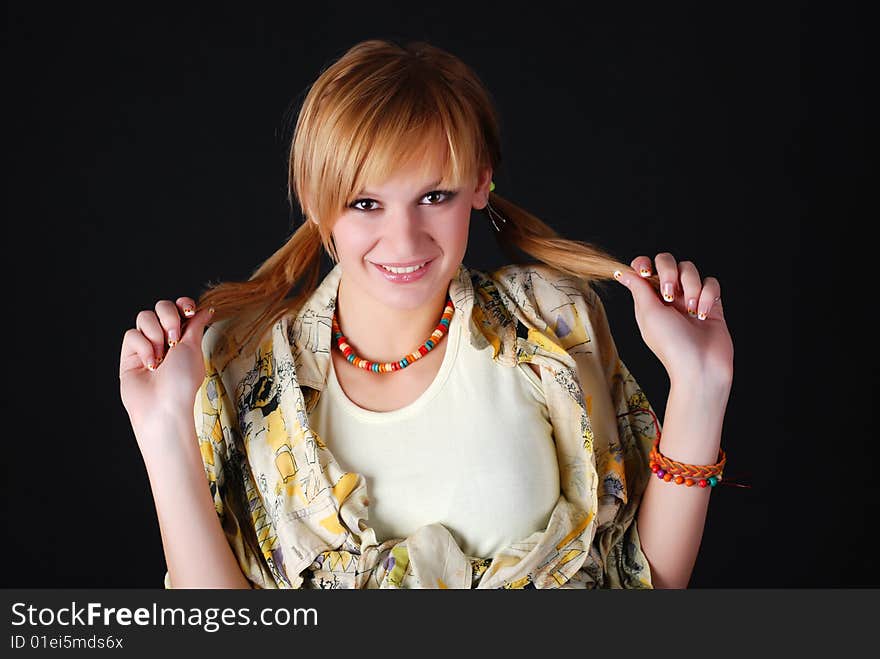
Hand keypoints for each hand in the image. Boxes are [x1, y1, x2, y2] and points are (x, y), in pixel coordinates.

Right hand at [119, 297, 215, 434]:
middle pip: (161, 306)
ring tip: (161, 357)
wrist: (163, 405)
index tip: (189, 312)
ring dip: (155, 334)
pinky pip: (132, 334)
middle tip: (174, 340)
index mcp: (184, 336)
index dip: (183, 304)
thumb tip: (208, 309)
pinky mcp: (129, 353)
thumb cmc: (182, 381)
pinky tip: (149, 364)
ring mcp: (146, 344)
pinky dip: (143, 347)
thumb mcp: (194, 348)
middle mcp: (165, 338)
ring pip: (144, 317)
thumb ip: (196, 325)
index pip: (180, 307)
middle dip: (169, 318)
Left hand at [613, 253, 732, 386]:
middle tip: (671, 294)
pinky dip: (708, 295)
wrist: (700, 366)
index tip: (645, 271)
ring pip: (691, 270)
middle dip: (670, 272)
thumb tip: (621, 272)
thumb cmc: (671, 345)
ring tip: (691, 310)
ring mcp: (690, 298)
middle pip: (668, 262)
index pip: (644, 268)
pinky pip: (711, 282)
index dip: (644, 263)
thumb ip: (637, 288)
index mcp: (649, 299)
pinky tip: (703, 314)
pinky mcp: (711, 302)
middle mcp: (669, 297)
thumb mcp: (648, 314)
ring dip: (691, 286)